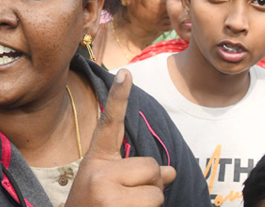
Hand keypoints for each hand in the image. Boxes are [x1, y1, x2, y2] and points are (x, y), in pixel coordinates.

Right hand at [64, 69, 175, 206]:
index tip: (126, 72)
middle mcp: (98, 173)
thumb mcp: (108, 190)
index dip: (118, 97)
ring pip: (157, 192)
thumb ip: (136, 176)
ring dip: (151, 206)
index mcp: (95, 162)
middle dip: (150, 187)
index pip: (108, 124)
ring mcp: (107, 194)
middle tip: (127, 203)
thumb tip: (170, 172)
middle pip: (150, 166)